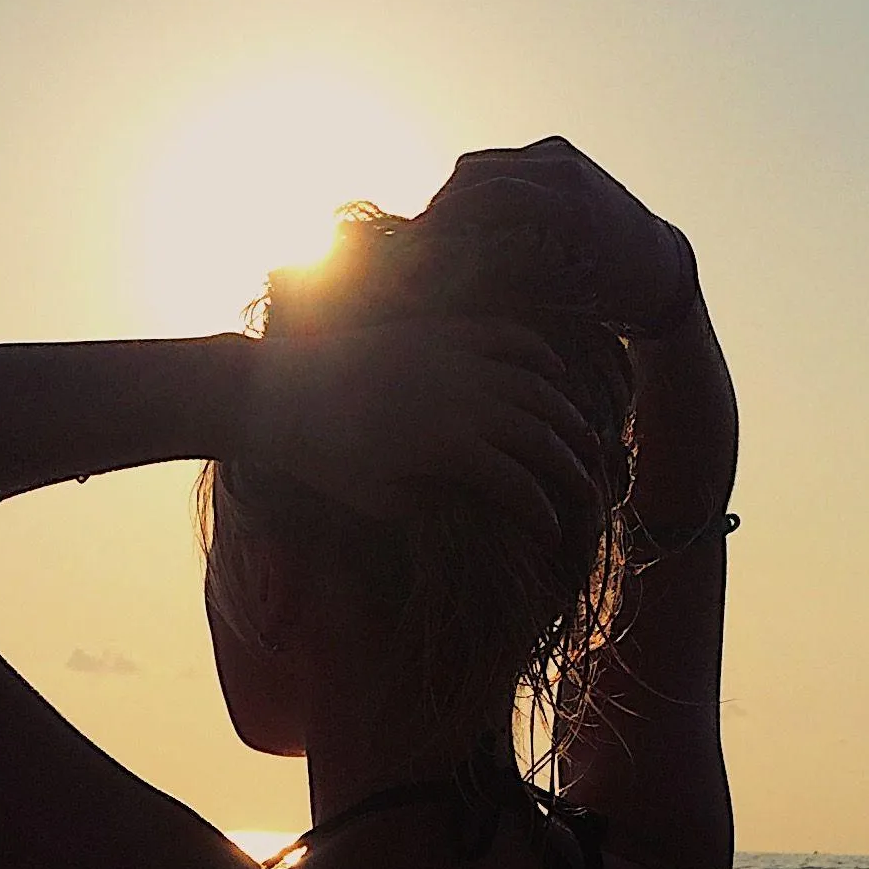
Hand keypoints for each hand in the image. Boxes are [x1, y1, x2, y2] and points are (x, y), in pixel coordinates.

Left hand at [239, 318, 600, 537]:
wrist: (281, 391)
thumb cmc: (325, 456)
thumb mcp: (378, 499)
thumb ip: (429, 507)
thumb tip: (468, 511)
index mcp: (453, 449)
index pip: (519, 485)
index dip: (542, 514)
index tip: (551, 536)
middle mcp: (467, 400)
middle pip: (542, 434)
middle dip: (571, 465)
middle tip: (587, 488)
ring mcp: (459, 359)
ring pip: (536, 386)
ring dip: (566, 413)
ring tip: (583, 436)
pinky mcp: (443, 333)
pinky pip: (506, 337)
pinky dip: (537, 353)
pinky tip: (553, 371)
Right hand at [426, 136, 693, 337]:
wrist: (656, 266)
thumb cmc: (605, 296)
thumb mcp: (554, 293)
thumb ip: (503, 273)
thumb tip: (441, 275)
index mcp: (570, 206)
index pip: (490, 196)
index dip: (446, 216)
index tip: (416, 243)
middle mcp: (567, 169)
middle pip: (477, 174)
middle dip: (441, 205)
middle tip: (415, 239)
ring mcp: (563, 154)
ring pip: (483, 164)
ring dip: (455, 195)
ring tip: (434, 231)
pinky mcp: (559, 151)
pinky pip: (502, 163)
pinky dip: (478, 186)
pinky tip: (464, 217)